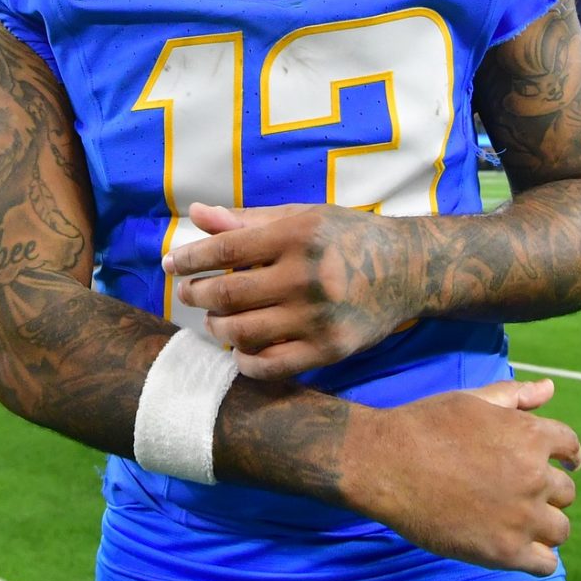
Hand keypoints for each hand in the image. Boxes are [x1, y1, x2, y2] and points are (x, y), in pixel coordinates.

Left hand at [165, 203, 415, 378]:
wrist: (409, 270)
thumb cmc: (348, 237)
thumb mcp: (301, 217)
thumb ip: (246, 220)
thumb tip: (195, 215)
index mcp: (299, 234)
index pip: (226, 249)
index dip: (190, 258)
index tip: (171, 264)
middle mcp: (307, 276)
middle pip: (228, 294)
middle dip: (197, 294)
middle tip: (189, 293)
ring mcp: (318, 317)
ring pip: (243, 332)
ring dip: (217, 328)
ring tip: (215, 320)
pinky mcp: (330, 350)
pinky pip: (270, 366)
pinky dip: (245, 362)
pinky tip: (241, 349)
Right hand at [342, 379, 580, 575]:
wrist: (387, 463)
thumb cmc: (427, 425)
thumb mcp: (474, 400)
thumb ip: (516, 396)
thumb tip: (550, 388)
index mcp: (530, 436)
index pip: (571, 448)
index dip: (569, 457)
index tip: (567, 465)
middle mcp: (534, 476)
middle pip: (565, 492)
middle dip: (548, 492)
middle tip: (523, 495)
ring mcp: (522, 517)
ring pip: (560, 529)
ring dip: (546, 525)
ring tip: (522, 523)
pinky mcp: (505, 551)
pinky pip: (545, 563)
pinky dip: (539, 557)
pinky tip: (522, 549)